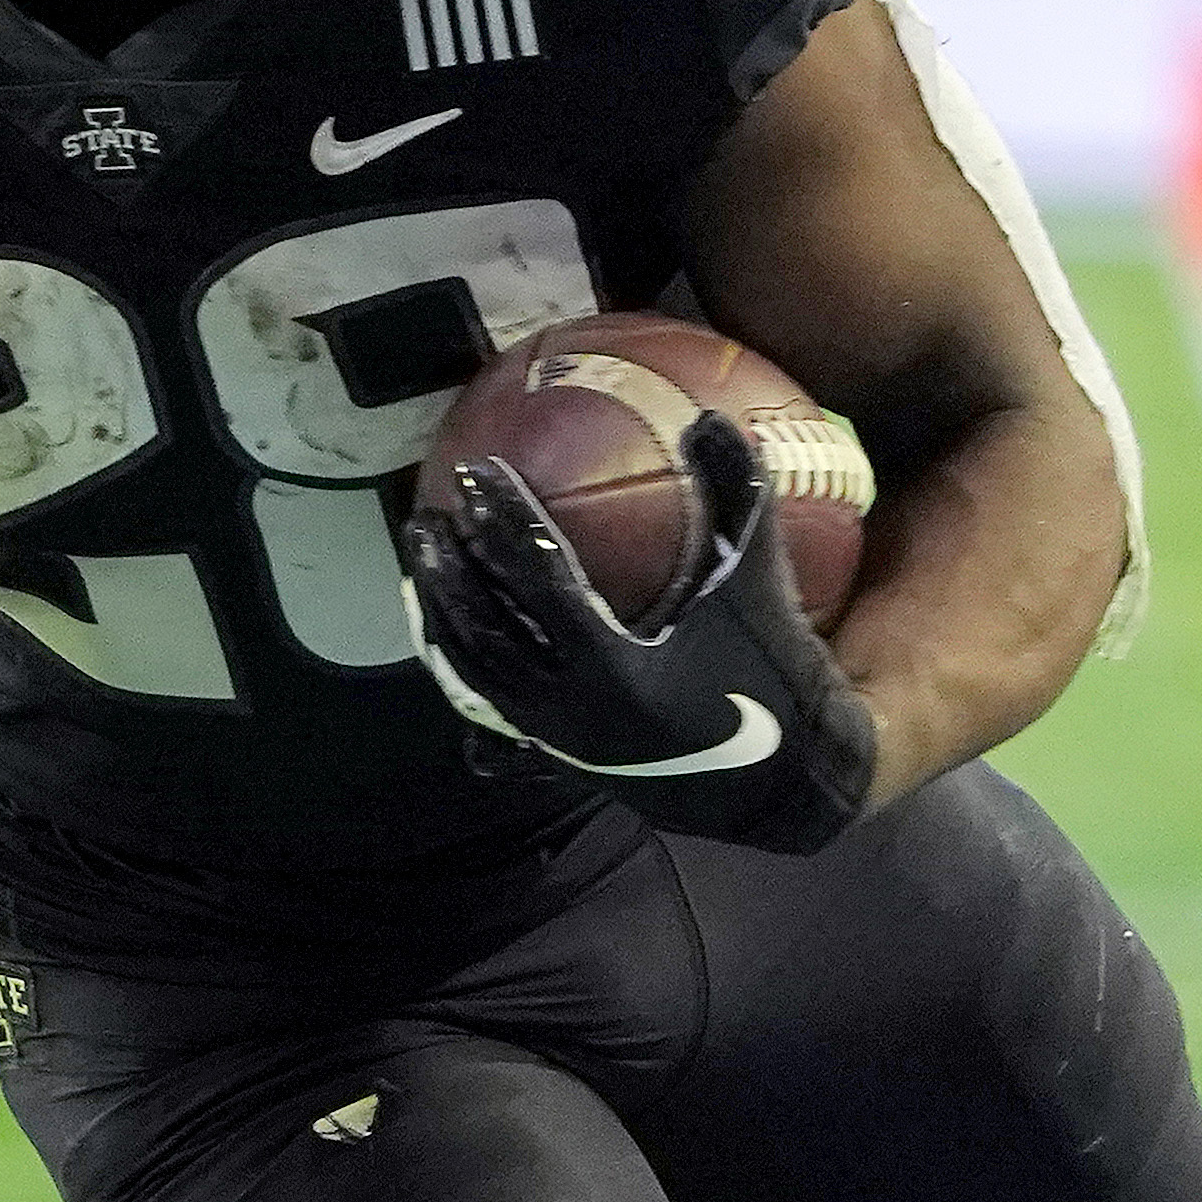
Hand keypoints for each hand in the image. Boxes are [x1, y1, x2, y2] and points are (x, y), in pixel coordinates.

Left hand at [401, 412, 877, 852]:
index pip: (540, 582)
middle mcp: (571, 709)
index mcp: (618, 671)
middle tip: (428, 512)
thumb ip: (737, 499)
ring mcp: (554, 735)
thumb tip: (709, 418)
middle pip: (484, 630)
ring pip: (471, 669)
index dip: (505, 522)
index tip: (478, 473)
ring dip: (440, 609)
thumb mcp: (759, 585)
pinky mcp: (551, 750)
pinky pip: (483, 695)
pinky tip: (442, 614)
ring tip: (422, 555)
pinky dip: (456, 650)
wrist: (778, 782)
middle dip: (450, 568)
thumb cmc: (771, 675)